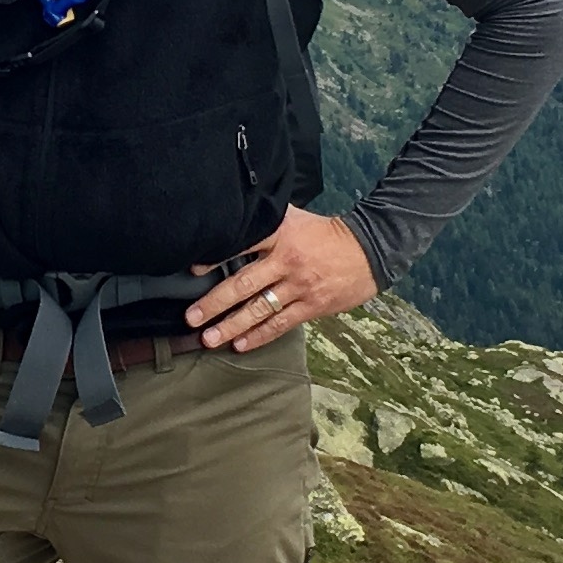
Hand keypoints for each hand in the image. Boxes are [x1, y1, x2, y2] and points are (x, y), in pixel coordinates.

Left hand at [184, 204, 377, 351]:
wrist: (370, 249)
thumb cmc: (326, 233)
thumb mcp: (295, 217)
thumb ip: (267, 220)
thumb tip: (235, 217)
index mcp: (280, 235)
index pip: (242, 245)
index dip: (216, 258)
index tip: (193, 270)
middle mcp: (286, 261)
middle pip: (243, 284)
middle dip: (214, 303)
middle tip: (192, 317)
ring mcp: (299, 286)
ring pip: (259, 309)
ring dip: (232, 326)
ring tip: (210, 338)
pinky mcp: (312, 306)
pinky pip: (280, 324)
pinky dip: (259, 336)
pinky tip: (241, 345)